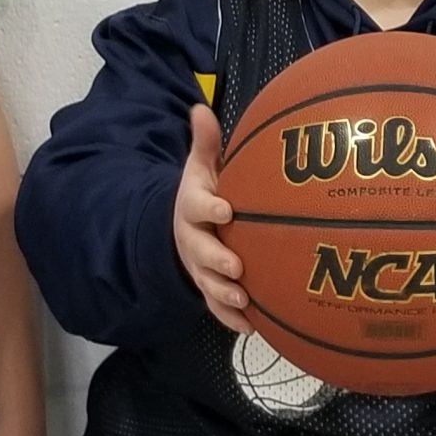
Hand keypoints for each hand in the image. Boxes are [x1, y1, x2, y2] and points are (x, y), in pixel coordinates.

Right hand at [175, 102, 247, 331]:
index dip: (210, 208)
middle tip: (237, 266)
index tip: (227, 209)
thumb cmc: (205, 193)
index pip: (197, 206)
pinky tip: (252, 327)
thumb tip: (200, 108)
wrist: (183, 229)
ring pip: (207, 284)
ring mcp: (198, 268)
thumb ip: (206, 143)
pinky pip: (217, 307)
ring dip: (223, 294)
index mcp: (192, 207)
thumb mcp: (201, 166)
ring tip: (243, 299)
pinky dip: (231, 318)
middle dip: (216, 261)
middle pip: (199, 252)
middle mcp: (192, 240)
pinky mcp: (208, 288)